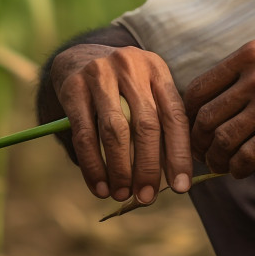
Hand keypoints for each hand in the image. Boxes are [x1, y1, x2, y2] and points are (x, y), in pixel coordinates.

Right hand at [52, 43, 191, 202]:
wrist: (78, 57)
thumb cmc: (121, 86)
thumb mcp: (145, 90)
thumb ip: (160, 123)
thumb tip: (173, 177)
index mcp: (157, 69)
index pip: (174, 116)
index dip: (180, 154)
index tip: (181, 188)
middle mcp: (131, 67)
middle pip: (146, 124)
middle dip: (148, 167)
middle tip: (147, 198)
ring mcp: (101, 74)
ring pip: (115, 131)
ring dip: (120, 170)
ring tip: (122, 194)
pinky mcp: (74, 87)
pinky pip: (85, 134)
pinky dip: (93, 166)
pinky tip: (99, 187)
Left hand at [185, 34, 254, 177]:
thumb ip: (248, 66)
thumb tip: (221, 93)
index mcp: (248, 55)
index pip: (198, 88)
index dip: (188, 114)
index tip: (190, 127)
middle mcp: (254, 77)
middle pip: (205, 117)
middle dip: (197, 142)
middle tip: (200, 153)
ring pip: (223, 140)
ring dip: (215, 160)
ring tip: (219, 166)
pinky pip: (250, 154)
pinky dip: (239, 168)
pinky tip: (240, 171)